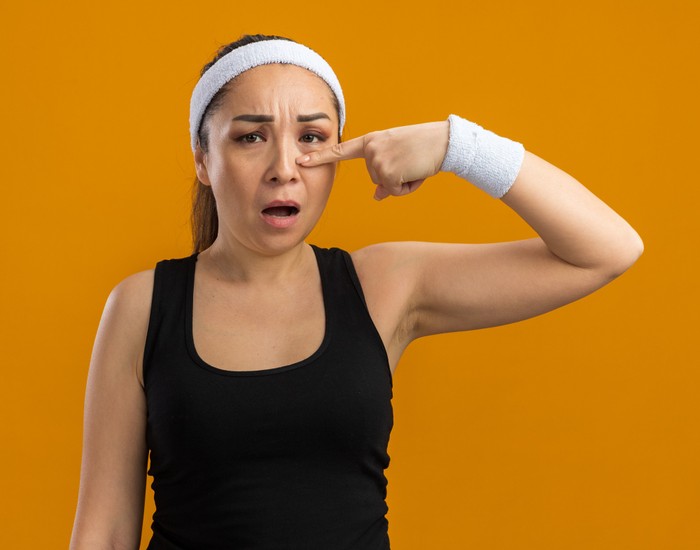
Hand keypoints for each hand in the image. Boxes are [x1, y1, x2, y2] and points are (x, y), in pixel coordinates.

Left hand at [296, 121, 449, 199]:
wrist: (443, 141)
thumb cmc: (423, 148)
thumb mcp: (399, 159)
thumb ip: (384, 175)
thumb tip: (377, 195)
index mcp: (371, 141)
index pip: (341, 151)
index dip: (320, 157)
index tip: (301, 161)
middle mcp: (370, 149)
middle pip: (375, 178)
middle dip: (394, 177)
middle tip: (410, 162)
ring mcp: (377, 160)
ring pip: (385, 186)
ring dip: (402, 182)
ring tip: (414, 165)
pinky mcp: (387, 171)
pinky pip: (394, 191)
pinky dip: (407, 187)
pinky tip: (416, 171)